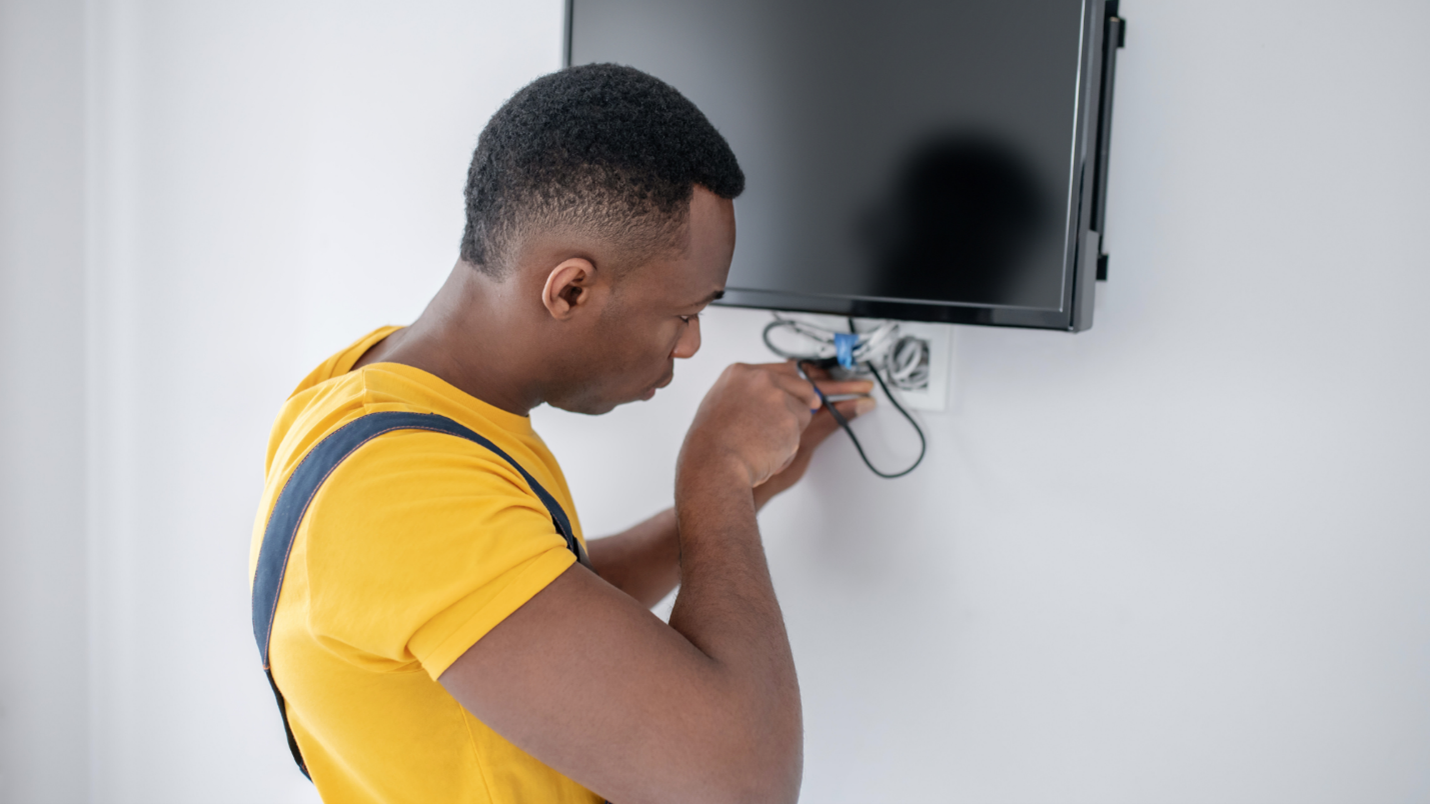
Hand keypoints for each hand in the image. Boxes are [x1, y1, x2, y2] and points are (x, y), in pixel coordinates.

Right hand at [678, 362, 872, 492]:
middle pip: (804, 385)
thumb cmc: (712, 447)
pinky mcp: (792, 417)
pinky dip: (793, 447)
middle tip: (865, 386)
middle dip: (829, 394)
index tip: (827, 379)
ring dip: (795, 432)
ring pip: (806, 412)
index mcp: (739, 373)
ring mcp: (777, 396)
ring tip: (765, 446)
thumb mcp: (724, 410)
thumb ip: (751, 398)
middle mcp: (760, 379)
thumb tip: (774, 395)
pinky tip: (772, 454)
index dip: (806, 379)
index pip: (784, 368)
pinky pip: (805, 432)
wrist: (711, 466)